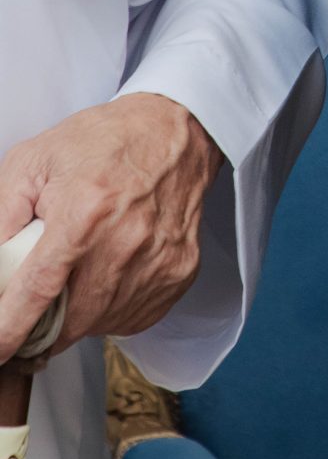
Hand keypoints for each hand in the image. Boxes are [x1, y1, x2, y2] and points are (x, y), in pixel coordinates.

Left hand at [0, 94, 222, 361]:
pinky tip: (110, 273)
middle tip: (42, 293)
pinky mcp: (179, 273)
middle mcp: (125, 242)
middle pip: (69, 320)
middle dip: (45, 322)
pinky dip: (112, 309)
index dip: (9, 329)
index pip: (37, 291)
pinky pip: (131, 319)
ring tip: (81, 269)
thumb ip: (2, 217)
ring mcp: (157, 262)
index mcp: (84, 212)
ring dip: (79, 313)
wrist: (174, 130)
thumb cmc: (105, 142)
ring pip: (99, 324)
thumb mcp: (33, 162)